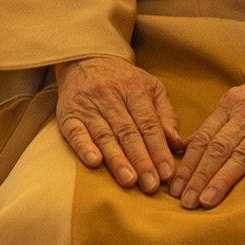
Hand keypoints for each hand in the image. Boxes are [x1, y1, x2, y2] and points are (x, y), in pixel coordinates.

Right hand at [55, 56, 183, 191]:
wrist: (85, 59)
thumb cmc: (123, 80)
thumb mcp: (151, 88)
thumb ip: (166, 115)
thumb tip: (176, 145)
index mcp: (134, 89)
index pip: (149, 125)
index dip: (158, 150)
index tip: (167, 173)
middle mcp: (109, 96)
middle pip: (128, 133)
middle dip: (141, 161)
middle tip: (151, 184)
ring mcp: (87, 105)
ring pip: (104, 135)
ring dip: (117, 160)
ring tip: (129, 180)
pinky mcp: (68, 114)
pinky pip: (76, 132)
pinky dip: (84, 147)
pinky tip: (94, 162)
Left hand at [171, 21, 244, 209]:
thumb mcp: (240, 97)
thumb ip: (218, 122)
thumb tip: (189, 145)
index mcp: (229, 106)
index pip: (202, 140)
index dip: (187, 165)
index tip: (174, 187)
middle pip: (216, 149)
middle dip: (198, 178)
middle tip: (185, 201)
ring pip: (240, 153)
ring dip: (221, 179)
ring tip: (207, 200)